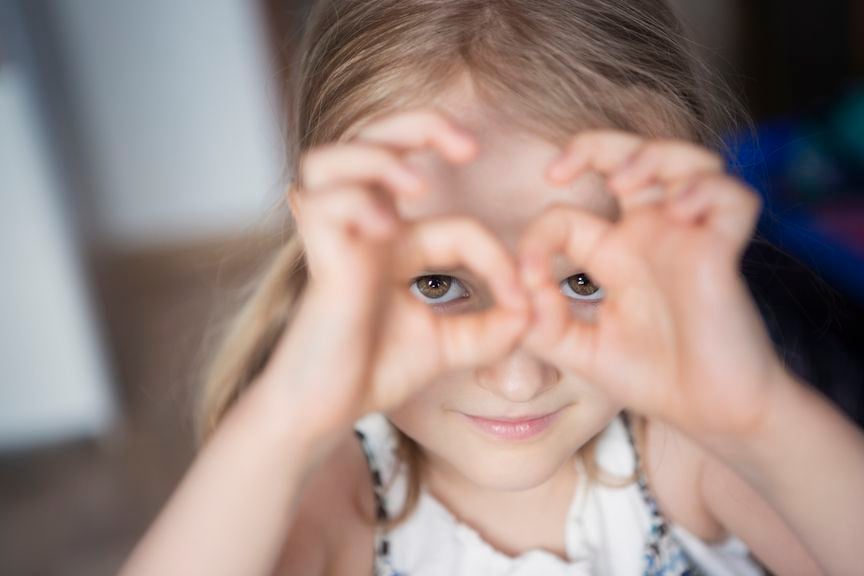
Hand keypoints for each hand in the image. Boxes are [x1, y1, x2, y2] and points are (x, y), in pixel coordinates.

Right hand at [259, 110, 528, 440]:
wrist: (328, 411)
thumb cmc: (374, 371)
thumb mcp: (447, 346)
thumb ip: (489, 329)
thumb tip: (533, 312)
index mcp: (394, 244)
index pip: (454, 223)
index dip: (494, 254)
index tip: (520, 300)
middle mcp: (362, 230)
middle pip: (376, 140)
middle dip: (422, 125)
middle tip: (468, 147)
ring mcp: (335, 238)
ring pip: (332, 158)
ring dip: (378, 156)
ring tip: (416, 185)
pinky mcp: (317, 258)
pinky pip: (322, 203)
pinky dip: (353, 201)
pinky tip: (384, 228)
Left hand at [517, 130, 784, 439]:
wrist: (709, 414)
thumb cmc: (652, 378)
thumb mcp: (578, 351)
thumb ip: (539, 325)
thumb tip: (514, 290)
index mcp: (616, 255)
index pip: (568, 217)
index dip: (539, 235)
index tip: (527, 274)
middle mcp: (653, 236)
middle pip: (632, 158)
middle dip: (596, 146)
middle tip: (560, 168)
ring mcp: (690, 238)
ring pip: (686, 161)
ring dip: (652, 156)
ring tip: (625, 182)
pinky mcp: (724, 251)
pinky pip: (733, 198)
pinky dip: (709, 191)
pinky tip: (681, 211)